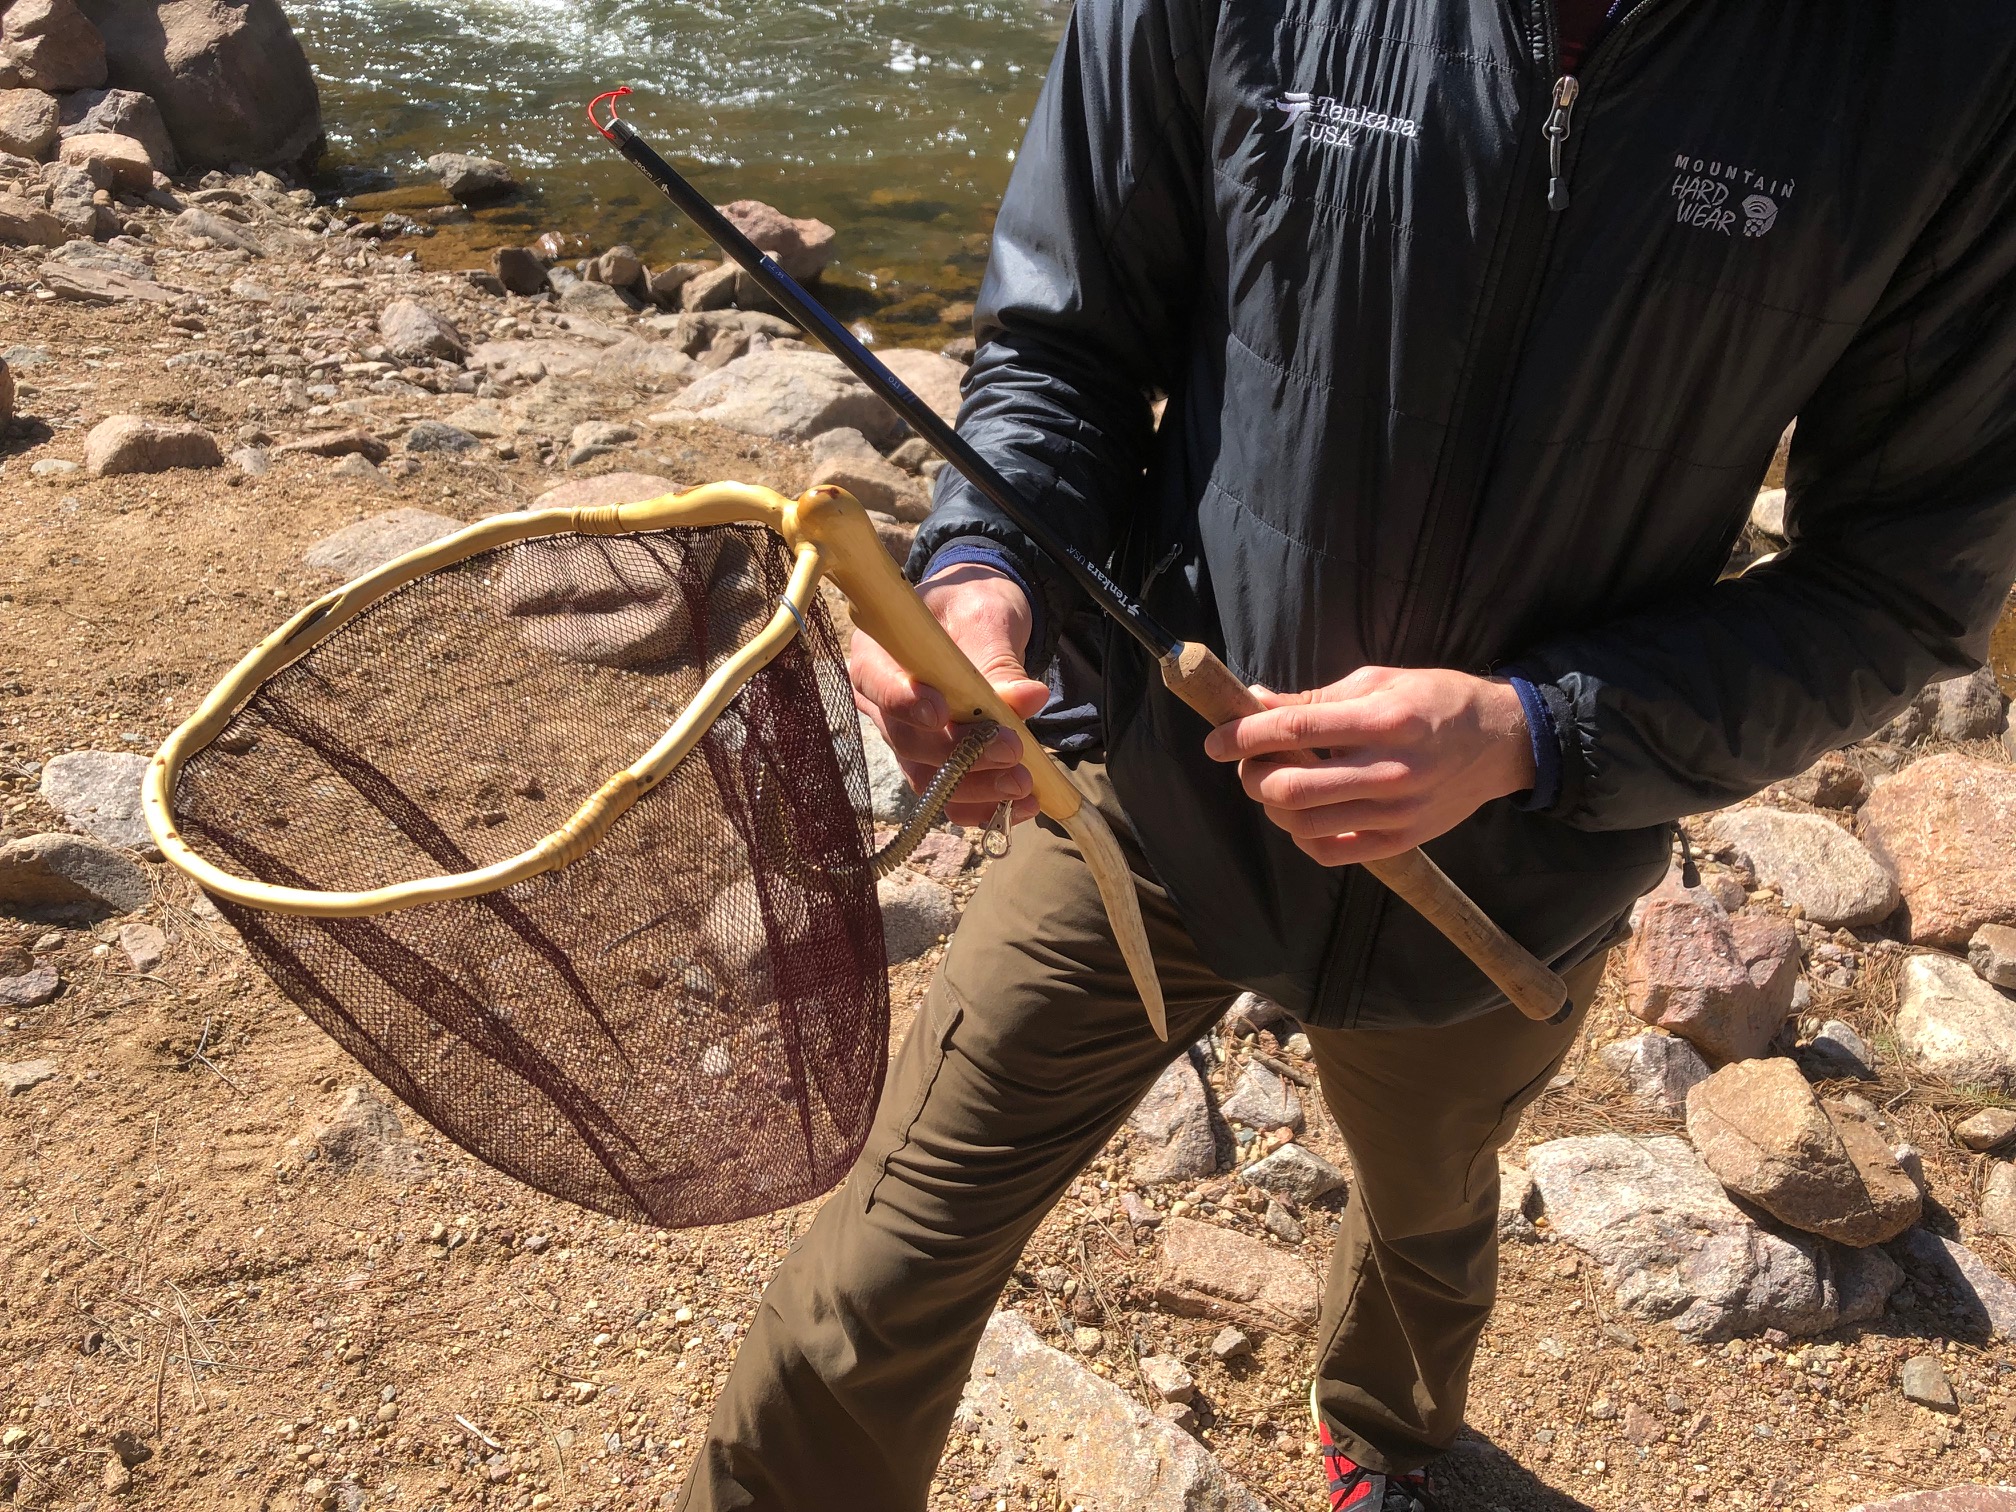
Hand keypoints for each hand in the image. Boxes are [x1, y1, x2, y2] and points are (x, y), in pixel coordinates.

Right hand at [848, 563, 1048, 828]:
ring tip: (1023, 784)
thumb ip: (999, 660)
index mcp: (878, 654)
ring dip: (976, 788)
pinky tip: (1021, 806)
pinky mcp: (936, 762)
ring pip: (929, 779)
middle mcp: (884, 703)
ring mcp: (908, 738)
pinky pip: (950, 796)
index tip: (941, 712)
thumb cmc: (973, 602)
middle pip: (907, 742)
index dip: (904, 703)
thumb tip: (1025, 699)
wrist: (983, 616)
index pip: (877, 684)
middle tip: (1011, 750)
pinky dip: (984, 807)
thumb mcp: (986, 616)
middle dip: (959, 754)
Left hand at [1202, 665, 1536, 865]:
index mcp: (1383, 720)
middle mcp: (1390, 770)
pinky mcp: (1401, 841)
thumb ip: (1313, 699)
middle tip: (1245, 764)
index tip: (1214, 741)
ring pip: (1302, 824)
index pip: (1294, 731)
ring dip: (1271, 806)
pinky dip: (1300, 836)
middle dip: (1250, 776)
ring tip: (1273, 786)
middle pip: (1290, 786)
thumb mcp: (1377, 683)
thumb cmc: (1434, 702)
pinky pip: (1330, 852)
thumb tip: (1253, 701)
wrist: (1501, 743)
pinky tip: (1300, 814)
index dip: (1243, 736)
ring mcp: (1396, 813)